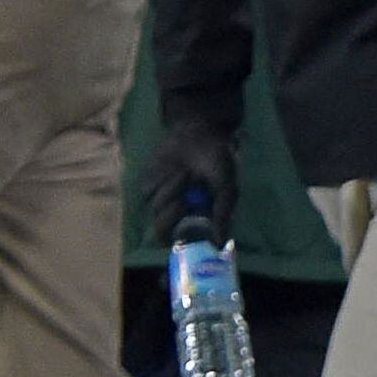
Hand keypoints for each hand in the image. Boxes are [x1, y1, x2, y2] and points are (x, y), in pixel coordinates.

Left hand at [138, 113, 238, 248]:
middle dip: (170, 217)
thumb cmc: (217, 161)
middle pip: (162, 231)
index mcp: (199, 218)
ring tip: (187, 175)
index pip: (183, 242)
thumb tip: (219, 243)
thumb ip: (223, 214)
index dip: (179, 242)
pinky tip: (173, 170)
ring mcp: (162, 199)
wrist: (199, 134)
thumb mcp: (227, 187)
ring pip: (156, 208)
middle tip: (183, 202)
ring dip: (172, 191)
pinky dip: (162, 181)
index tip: (182, 238)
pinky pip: (148, 191)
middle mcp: (179, 213)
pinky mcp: (149, 185)